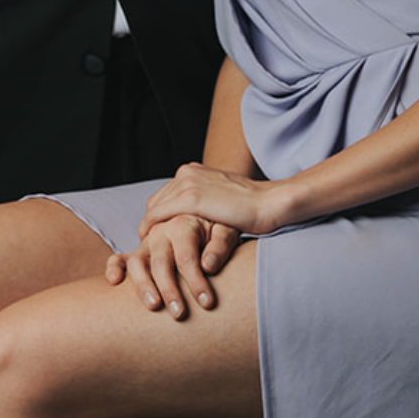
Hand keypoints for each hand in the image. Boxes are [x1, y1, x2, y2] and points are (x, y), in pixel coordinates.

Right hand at [106, 214, 242, 317]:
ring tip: (154, 307)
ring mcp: (147, 242)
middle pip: (160, 262)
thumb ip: (220, 245)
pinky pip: (120, 258)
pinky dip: (114, 268)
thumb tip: (208, 266)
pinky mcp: (139, 251)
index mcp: (183, 224)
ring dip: (142, 285)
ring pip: (136, 262)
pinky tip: (115, 282)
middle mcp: (161, 232)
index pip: (186, 257)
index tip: (207, 303)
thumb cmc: (220, 225)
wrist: (209, 213)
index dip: (196, 281)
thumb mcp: (228, 229)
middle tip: (180, 314)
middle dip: (169, 290)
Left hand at [141, 162, 285, 240]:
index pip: (165, 194)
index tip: (158, 232)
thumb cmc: (253, 206)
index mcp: (194, 170)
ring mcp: (187, 183)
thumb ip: (206, 201)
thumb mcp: (223, 198)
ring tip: (149, 247)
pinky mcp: (190, 198)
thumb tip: (196, 216)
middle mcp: (187, 173)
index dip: (159, 215)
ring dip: (149, 228)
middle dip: (151, 222)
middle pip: (156, 201)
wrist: (270, 202)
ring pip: (154, 208)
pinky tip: (150, 242)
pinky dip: (150, 228)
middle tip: (150, 243)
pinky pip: (159, 215)